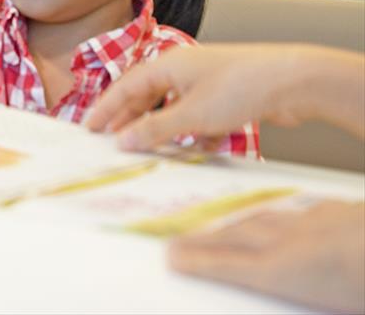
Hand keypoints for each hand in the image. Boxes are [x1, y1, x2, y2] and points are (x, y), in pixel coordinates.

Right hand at [87, 44, 320, 150]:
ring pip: (175, 107)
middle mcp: (184, 70)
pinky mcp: (228, 95)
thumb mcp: (191, 115)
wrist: (293, 81)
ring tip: (151, 149)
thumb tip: (122, 140)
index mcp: (167, 65)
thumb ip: (154, 129)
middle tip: (113, 140)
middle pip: (148, 96)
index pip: (126, 87)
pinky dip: (195, 131)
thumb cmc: (239, 88)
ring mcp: (207, 82)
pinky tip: (198, 149)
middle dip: (131, 119)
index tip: (90, 127)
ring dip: (163, 128)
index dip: (106, 108)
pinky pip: (200, 115)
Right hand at [169, 200, 364, 312]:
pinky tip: (283, 218)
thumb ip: (308, 294)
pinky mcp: (343, 213)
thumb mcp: (334, 302)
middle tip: (180, 240)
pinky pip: (299, 212)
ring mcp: (319, 223)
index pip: (230, 265)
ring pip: (266, 220)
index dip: (198, 261)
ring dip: (238, 225)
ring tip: (220, 228)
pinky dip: (280, 217)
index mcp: (288, 270)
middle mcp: (296, 242)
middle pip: (239, 238)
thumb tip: (277, 274)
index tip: (172, 257)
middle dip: (205, 240)